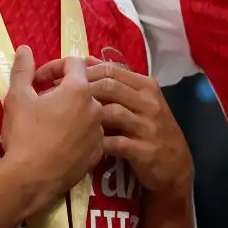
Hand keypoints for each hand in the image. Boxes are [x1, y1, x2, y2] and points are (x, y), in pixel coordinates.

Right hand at [0, 47, 105, 211]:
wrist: (30, 178)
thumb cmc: (23, 134)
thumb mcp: (17, 98)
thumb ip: (23, 70)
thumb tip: (24, 48)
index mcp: (79, 89)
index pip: (74, 63)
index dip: (54, 67)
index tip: (37, 82)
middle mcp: (96, 106)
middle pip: (86, 86)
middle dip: (65, 87)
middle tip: (45, 99)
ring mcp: (100, 130)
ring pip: (91, 110)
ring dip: (75, 109)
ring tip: (54, 119)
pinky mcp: (99, 151)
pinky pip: (93, 133)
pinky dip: (80, 131)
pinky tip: (63, 139)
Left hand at [34, 58, 192, 199]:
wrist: (175, 164)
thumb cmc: (150, 130)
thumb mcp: (140, 103)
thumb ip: (117, 84)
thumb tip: (86, 62)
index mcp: (145, 85)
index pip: (110, 69)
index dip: (81, 71)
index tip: (56, 77)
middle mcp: (148, 101)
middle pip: (109, 86)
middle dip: (77, 90)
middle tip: (52, 98)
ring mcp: (147, 125)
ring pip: (111, 112)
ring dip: (84, 116)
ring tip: (62, 121)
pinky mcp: (144, 150)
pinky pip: (114, 143)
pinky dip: (95, 143)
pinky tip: (79, 145)